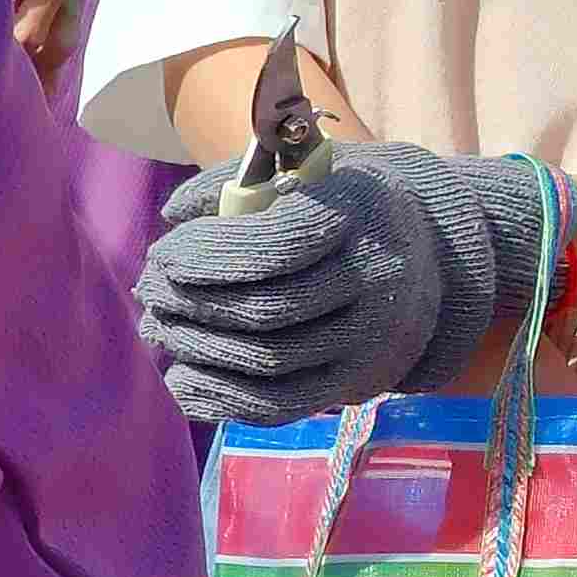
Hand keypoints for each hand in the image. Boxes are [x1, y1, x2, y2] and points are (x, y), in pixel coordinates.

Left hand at [129, 137, 565, 424]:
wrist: (427, 253)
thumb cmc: (339, 204)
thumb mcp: (301, 170)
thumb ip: (234, 181)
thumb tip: (172, 214)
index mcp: (361, 213)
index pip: (273, 247)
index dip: (207, 257)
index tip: (162, 256)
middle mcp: (377, 281)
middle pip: (266, 309)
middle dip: (192, 304)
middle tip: (150, 294)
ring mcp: (372, 340)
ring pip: (269, 361)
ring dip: (198, 349)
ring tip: (158, 328)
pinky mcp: (357, 385)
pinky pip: (282, 406)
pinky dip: (222, 399)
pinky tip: (181, 379)